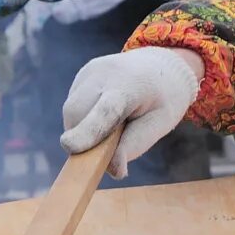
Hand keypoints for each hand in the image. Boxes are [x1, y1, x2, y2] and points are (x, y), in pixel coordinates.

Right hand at [59, 46, 204, 175]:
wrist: (161, 64)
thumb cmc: (163, 99)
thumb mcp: (160, 123)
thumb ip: (134, 145)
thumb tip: (112, 170)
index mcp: (131, 86)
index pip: (105, 111)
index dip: (88, 131)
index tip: (71, 148)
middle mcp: (105, 73)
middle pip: (78, 114)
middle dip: (84, 138)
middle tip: (109, 144)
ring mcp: (90, 72)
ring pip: (71, 112)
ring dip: (83, 129)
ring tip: (113, 124)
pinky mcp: (82, 75)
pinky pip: (73, 105)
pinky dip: (84, 118)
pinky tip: (105, 112)